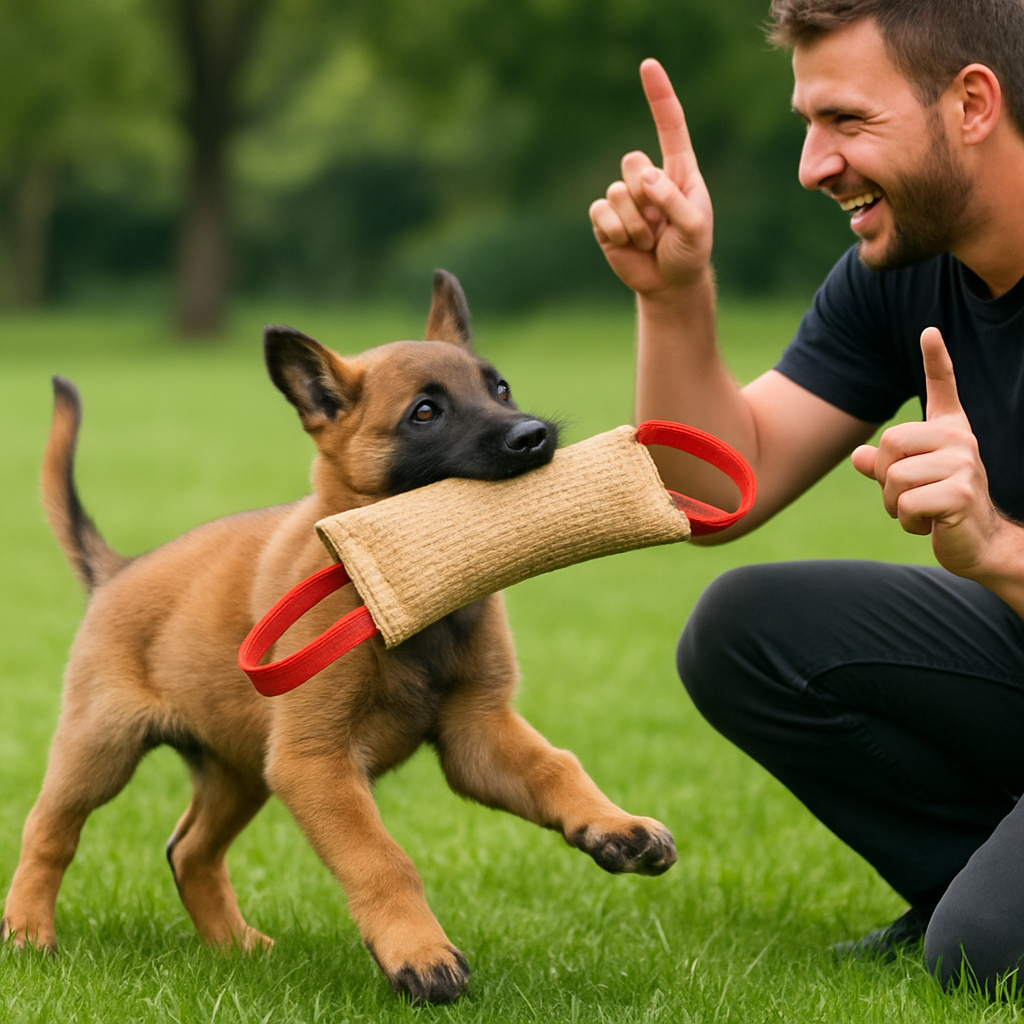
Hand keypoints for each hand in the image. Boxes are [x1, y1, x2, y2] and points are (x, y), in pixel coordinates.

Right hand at [589, 59, 713, 297]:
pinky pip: (600, 213)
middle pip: (632, 162)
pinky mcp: (606, 221)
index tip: (648, 66)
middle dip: (645, 195)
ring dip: (635, 224)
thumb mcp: (695, 227)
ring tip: (649, 241)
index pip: (670, 127)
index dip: (659, 96)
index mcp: (678, 171)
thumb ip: (674, 200)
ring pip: (616, 192)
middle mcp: (649, 179)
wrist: (669, 285)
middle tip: (660, 224)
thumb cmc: (689, 252)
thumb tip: (643, 178)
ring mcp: (625, 199)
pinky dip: (617, 232)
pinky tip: (629, 245)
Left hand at [851, 327, 1007, 579]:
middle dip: (886, 478)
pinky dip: (906, 521)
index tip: (929, 331)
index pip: (943, 388)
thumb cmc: (942, 511)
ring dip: (894, 505)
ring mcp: (964, 465)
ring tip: (921, 512)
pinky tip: (929, 525)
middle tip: (908, 496)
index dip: (936, 359)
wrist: (979, 545)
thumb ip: (885, 466)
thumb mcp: (909, 483)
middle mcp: (960, 441)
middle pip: (891, 443)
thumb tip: (858, 455)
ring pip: (894, 477)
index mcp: (950, 432)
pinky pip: (905, 503)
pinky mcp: (960, 493)